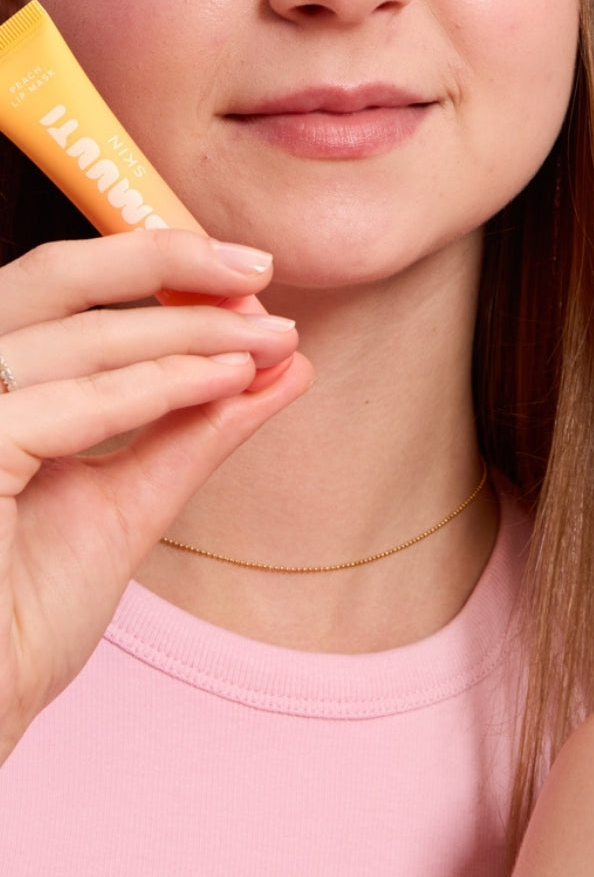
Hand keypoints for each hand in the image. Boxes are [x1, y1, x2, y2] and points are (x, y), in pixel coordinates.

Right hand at [0, 230, 310, 761]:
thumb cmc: (25, 617)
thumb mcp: (129, 498)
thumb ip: (194, 427)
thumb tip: (284, 364)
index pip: (54, 285)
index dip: (146, 259)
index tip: (241, 272)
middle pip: (52, 279)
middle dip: (165, 263)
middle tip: (259, 277)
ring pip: (78, 339)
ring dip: (187, 332)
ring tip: (267, 342)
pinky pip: (72, 405)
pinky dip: (161, 386)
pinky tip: (230, 380)